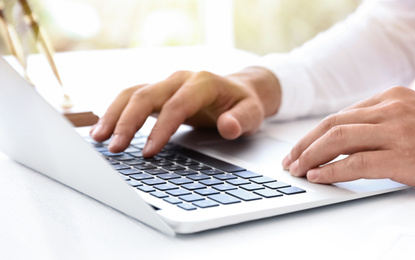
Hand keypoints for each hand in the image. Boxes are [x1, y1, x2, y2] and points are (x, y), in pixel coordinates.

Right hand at [90, 67, 280, 156]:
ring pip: (132, 94)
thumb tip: (228, 127)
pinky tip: (104, 131)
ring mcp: (166, 84)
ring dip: (114, 115)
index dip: (161, 129)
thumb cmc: (244, 103)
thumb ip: (241, 120)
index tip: (149, 152)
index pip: (177, 105)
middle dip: (128, 122)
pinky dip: (115, 113)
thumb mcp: (252, 113)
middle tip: (116, 148)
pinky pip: (131, 99)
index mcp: (202, 82)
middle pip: (146, 95)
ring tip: (99, 139)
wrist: (240, 90)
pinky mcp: (158, 93)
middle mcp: (180, 79)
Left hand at [282, 86, 414, 193]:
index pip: (344, 114)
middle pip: (333, 124)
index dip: (318, 133)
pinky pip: (356, 162)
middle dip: (306, 144)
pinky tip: (319, 176)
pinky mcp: (402, 155)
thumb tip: (358, 140)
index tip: (305, 146)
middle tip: (292, 159)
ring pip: (339, 139)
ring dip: (311, 156)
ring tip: (298, 170)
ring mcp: (396, 131)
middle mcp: (391, 109)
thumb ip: (390, 120)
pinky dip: (332, 170)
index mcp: (393, 97)